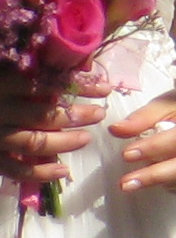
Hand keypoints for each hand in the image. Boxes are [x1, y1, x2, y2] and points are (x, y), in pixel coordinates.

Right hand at [0, 71, 102, 198]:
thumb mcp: (5, 67)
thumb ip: (34, 66)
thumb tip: (80, 63)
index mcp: (4, 83)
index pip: (48, 84)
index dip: (79, 87)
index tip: (104, 89)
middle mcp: (0, 110)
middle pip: (44, 114)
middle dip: (76, 116)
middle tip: (99, 114)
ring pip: (34, 142)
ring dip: (64, 142)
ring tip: (86, 138)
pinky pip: (15, 170)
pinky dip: (39, 174)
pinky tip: (63, 171)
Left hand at [107, 85, 175, 197]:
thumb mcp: (165, 105)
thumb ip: (142, 117)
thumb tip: (116, 129)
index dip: (153, 148)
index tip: (126, 155)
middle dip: (153, 176)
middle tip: (125, 183)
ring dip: (160, 182)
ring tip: (139, 177)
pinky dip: (173, 188)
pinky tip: (164, 178)